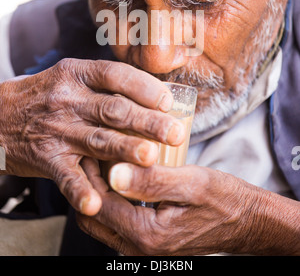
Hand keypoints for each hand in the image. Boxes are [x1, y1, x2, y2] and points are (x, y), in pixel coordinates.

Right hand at [0, 59, 184, 215]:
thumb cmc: (45, 95)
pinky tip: (97, 202)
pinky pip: (66, 176)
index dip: (143, 87)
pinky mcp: (45, 157)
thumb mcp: (69, 77)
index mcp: (76, 74)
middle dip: (147, 121)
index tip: (167, 101)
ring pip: (97, 139)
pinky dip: (81, 190)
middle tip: (176, 133)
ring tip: (151, 158)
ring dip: (125, 150)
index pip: (115, 75)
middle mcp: (67, 99)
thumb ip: (103, 84)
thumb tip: (153, 93)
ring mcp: (56, 129)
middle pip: (113, 109)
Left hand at [77, 160, 299, 255]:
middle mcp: (139, 249)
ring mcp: (143, 249)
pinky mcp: (148, 243)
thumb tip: (114, 173)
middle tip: (95, 153)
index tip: (92, 145)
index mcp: (147, 235)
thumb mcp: (192, 183)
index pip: (99, 203)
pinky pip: (117, 223)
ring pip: (102, 221)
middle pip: (93, 217)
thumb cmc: (223, 199)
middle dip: (89, 184)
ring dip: (99, 192)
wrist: (246, 221)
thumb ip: (152, 180)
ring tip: (107, 161)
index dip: (90, 173)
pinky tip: (123, 176)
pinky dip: (112, 200)